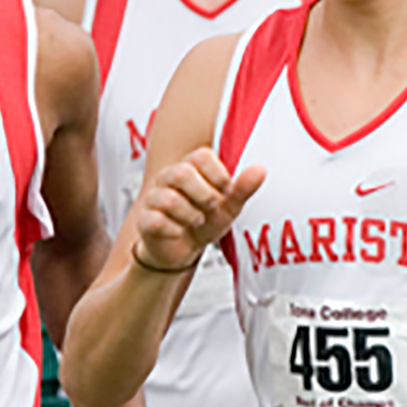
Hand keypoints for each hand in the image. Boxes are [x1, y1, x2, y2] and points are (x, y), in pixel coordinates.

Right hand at [134, 148, 263, 272]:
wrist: (183, 250)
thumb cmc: (205, 222)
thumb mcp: (229, 207)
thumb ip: (243, 188)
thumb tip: (261, 169)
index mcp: (190, 168)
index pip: (202, 155)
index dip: (218, 173)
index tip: (226, 189)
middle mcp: (168, 178)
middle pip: (182, 172)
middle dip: (204, 194)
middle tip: (212, 206)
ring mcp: (154, 197)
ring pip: (169, 199)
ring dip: (190, 215)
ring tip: (197, 221)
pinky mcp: (145, 219)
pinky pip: (155, 220)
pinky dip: (174, 230)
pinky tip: (179, 232)